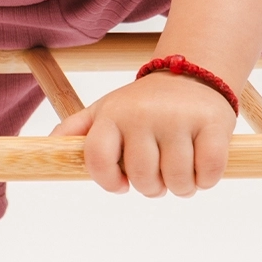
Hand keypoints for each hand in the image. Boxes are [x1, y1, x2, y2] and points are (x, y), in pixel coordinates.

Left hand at [53, 72, 235, 196]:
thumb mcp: (106, 110)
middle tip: (160, 174)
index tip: (121, 184)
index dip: (109, 181)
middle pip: (143, 179)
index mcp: (113, 114)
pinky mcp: (213, 123)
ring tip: (182, 170)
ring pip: (178, 181)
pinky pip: (209, 173)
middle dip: (153, 188)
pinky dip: (207, 179)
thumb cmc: (143, 104)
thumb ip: (76, 130)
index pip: (98, 160)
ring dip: (182, 187)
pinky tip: (202, 164)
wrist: (192, 73)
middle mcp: (143, 114)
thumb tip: (48, 147)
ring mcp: (178, 118)